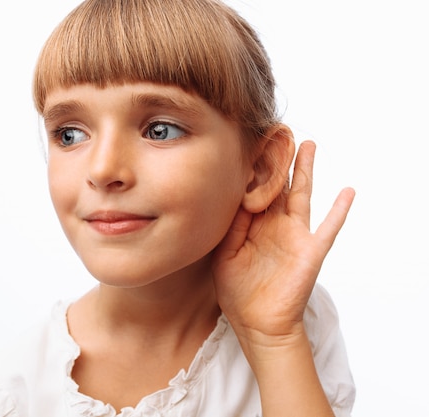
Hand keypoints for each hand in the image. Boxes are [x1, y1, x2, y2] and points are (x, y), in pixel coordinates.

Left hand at [212, 140, 354, 346]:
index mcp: (253, 226)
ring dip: (306, 171)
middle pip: (278, 185)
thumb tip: (233, 197)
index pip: (254, 191)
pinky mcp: (310, 251)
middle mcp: (275, 226)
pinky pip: (328, 228)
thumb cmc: (238, 292)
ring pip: (301, 196)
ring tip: (308, 144)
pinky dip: (338, 211)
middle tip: (279, 129)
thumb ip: (231, 226)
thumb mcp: (225, 254)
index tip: (247, 142)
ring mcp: (295, 236)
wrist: (256, 324)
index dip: (252, 168)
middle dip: (279, 159)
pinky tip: (347, 191)